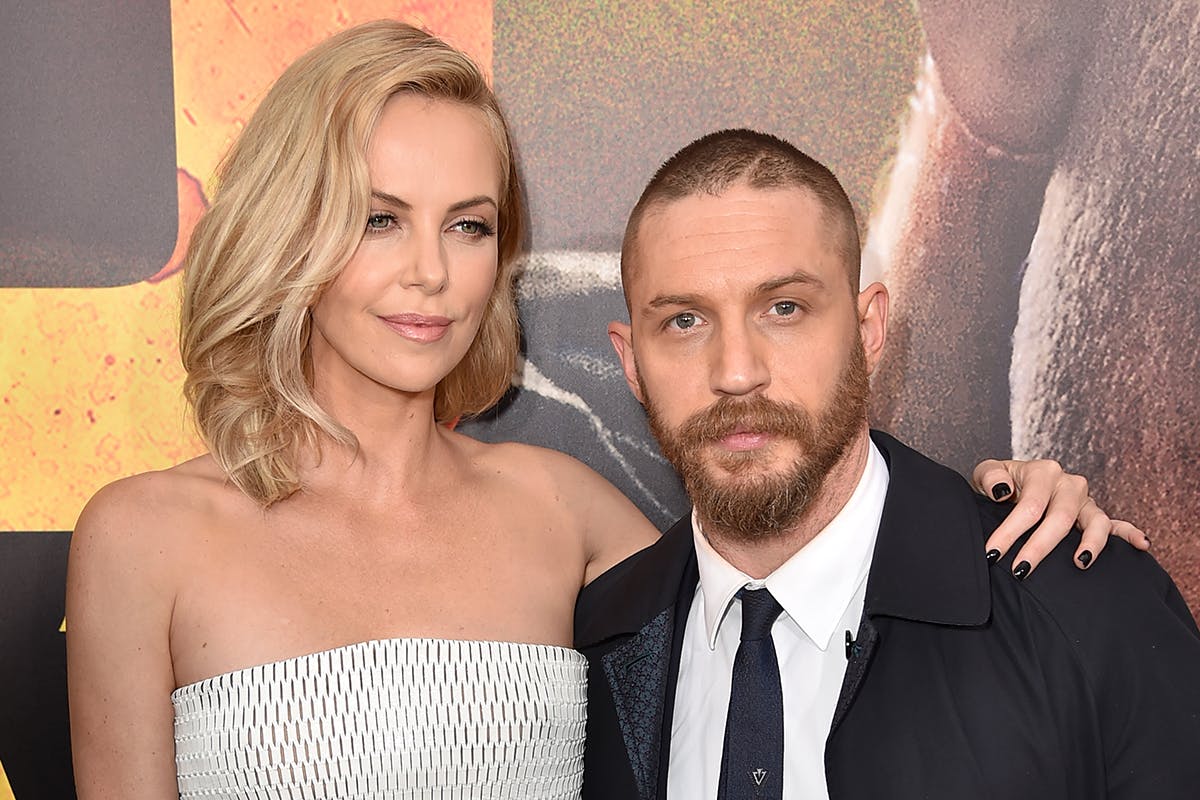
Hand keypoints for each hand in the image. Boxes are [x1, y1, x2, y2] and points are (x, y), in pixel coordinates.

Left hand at [971, 458, 1148, 577]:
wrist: (1010, 486)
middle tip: (1021, 570)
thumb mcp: (987, 472)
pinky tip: (1142, 545)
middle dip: (1040, 546)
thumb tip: (1003, 492)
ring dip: (1090, 543)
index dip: (1010, 531)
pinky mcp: (1093, 515)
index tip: (993, 553)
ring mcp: (1085, 500)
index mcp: (1043, 472)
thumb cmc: (998, 483)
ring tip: (1080, 563)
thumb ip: (991, 477)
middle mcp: (1068, 484)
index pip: (1030, 506)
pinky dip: (1130, 533)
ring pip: (1095, 521)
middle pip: (1060, 518)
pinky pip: (1116, 524)